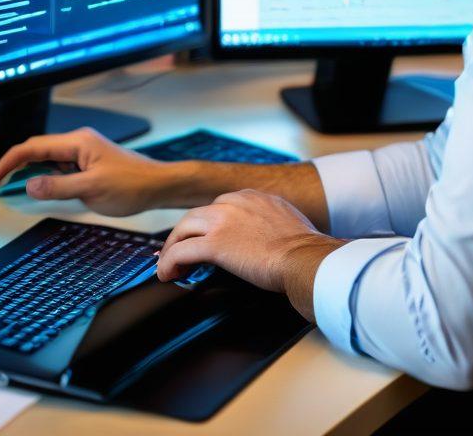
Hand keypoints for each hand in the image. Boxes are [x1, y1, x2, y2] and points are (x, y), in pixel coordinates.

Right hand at [0, 127, 169, 215]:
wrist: (158, 185)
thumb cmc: (132, 185)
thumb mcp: (92, 189)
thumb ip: (59, 187)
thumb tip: (29, 185)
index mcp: (77, 142)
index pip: (33, 148)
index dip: (9, 163)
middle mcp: (78, 142)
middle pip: (37, 150)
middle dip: (14, 166)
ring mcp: (83, 152)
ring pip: (47, 159)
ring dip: (29, 172)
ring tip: (12, 189)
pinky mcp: (87, 163)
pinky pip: (59, 167)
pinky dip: (45, 177)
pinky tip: (40, 189)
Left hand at [156, 188, 341, 317]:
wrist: (305, 258)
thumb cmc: (304, 249)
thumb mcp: (288, 220)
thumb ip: (272, 220)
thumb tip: (273, 235)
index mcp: (250, 197)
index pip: (218, 207)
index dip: (207, 225)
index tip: (203, 237)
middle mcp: (233, 202)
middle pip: (196, 215)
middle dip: (184, 234)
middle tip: (177, 251)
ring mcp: (222, 221)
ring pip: (183, 228)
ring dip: (172, 247)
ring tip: (168, 265)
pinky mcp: (214, 244)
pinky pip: (182, 251)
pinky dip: (170, 263)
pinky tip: (167, 275)